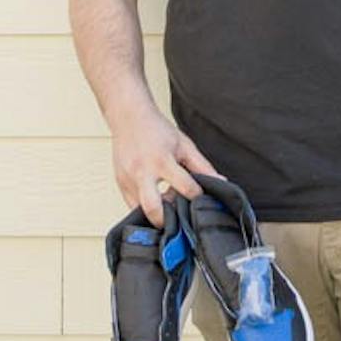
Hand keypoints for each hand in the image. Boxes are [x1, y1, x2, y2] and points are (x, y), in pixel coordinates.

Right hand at [111, 106, 219, 226]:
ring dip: (155, 216)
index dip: (197, 196)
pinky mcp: (120, 184)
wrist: (129, 118)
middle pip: (153, 208)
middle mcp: (142, 172)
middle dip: (167, 221)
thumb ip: (202, 166)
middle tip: (178, 222)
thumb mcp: (184, 145)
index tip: (201, 199)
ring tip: (168, 212)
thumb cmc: (157, 130)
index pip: (185, 187)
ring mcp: (128, 180)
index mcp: (161, 161)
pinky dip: (144, 209)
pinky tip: (156, 204)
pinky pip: (131, 206)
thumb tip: (220, 182)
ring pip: (140, 211)